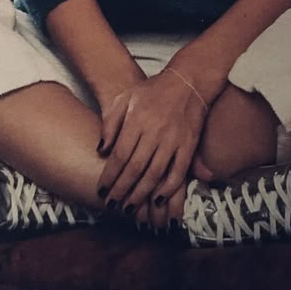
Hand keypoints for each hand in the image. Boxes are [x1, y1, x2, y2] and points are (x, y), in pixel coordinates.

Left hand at [96, 69, 207, 218]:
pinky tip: (157, 199)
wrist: (187, 81)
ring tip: (129, 208)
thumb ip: (110, 123)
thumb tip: (101, 150)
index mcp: (137, 119)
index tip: (101, 190)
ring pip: (154, 174)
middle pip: (135, 168)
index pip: (119, 155)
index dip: (109, 176)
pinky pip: (178, 172)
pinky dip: (168, 188)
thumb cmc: (152, 91)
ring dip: (141, 194)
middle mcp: (155, 131)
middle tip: (111, 205)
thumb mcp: (125, 98)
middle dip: (121, 190)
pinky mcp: (189, 144)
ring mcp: (174, 139)